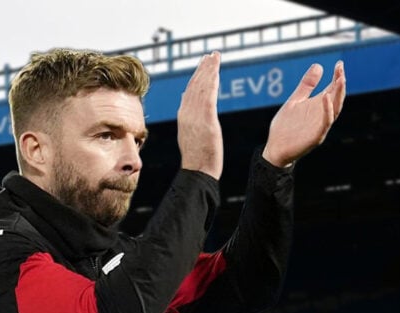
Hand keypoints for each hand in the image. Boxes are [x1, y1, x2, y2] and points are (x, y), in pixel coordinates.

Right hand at [177, 51, 223, 179]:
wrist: (198, 171)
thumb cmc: (198, 160)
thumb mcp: (192, 138)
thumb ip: (193, 124)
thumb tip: (195, 117)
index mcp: (183, 118)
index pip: (189, 93)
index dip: (196, 77)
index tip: (203, 65)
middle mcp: (187, 114)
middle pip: (194, 86)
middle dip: (203, 69)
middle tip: (210, 55)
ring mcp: (195, 116)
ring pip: (201, 87)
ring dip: (208, 70)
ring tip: (214, 57)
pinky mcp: (206, 119)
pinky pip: (208, 95)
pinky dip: (211, 81)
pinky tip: (216, 71)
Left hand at [262, 60, 345, 166]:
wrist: (275, 149)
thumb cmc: (286, 126)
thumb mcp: (295, 101)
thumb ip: (306, 85)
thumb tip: (318, 65)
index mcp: (319, 106)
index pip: (332, 89)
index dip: (337, 77)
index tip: (339, 64)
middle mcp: (323, 114)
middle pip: (336, 97)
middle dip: (340, 83)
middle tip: (341, 69)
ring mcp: (321, 126)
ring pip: (335, 109)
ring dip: (338, 94)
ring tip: (340, 79)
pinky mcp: (316, 136)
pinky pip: (325, 122)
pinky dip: (327, 110)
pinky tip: (324, 96)